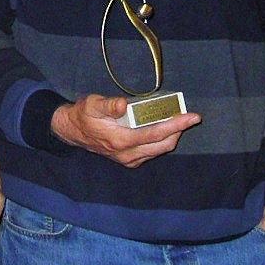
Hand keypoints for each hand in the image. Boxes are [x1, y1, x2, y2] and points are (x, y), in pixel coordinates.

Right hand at [50, 93, 199, 166]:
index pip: (156, 134)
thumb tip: (124, 104)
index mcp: (121, 140)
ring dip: (172, 136)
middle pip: (163, 145)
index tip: (192, 116)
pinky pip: (152, 152)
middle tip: (188, 116)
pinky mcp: (129, 160)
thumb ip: (109, 104)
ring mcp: (129, 159)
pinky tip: (164, 128)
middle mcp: (127, 154)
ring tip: (178, 120)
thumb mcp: (92, 104)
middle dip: (179, 130)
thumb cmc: (84, 115)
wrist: (73, 131)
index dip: (177, 124)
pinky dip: (162, 141)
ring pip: (160, 150)